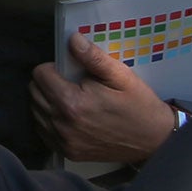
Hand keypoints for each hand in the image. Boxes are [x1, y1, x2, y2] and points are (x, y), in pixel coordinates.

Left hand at [30, 33, 175, 161]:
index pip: (39, 74)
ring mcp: (64, 141)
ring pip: (36, 110)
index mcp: (72, 104)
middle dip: (48, 83)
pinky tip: (69, 116)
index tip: (70, 72)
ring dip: (47, 101)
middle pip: (34, 92)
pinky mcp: (68, 152)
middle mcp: (62, 125)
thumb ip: (93, 57)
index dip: (54, 68)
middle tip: (71, 84)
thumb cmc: (139, 105)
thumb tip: (72, 38)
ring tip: (71, 99)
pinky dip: (50, 120)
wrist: (157, 141)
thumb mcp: (121, 76)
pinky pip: (43, 130)